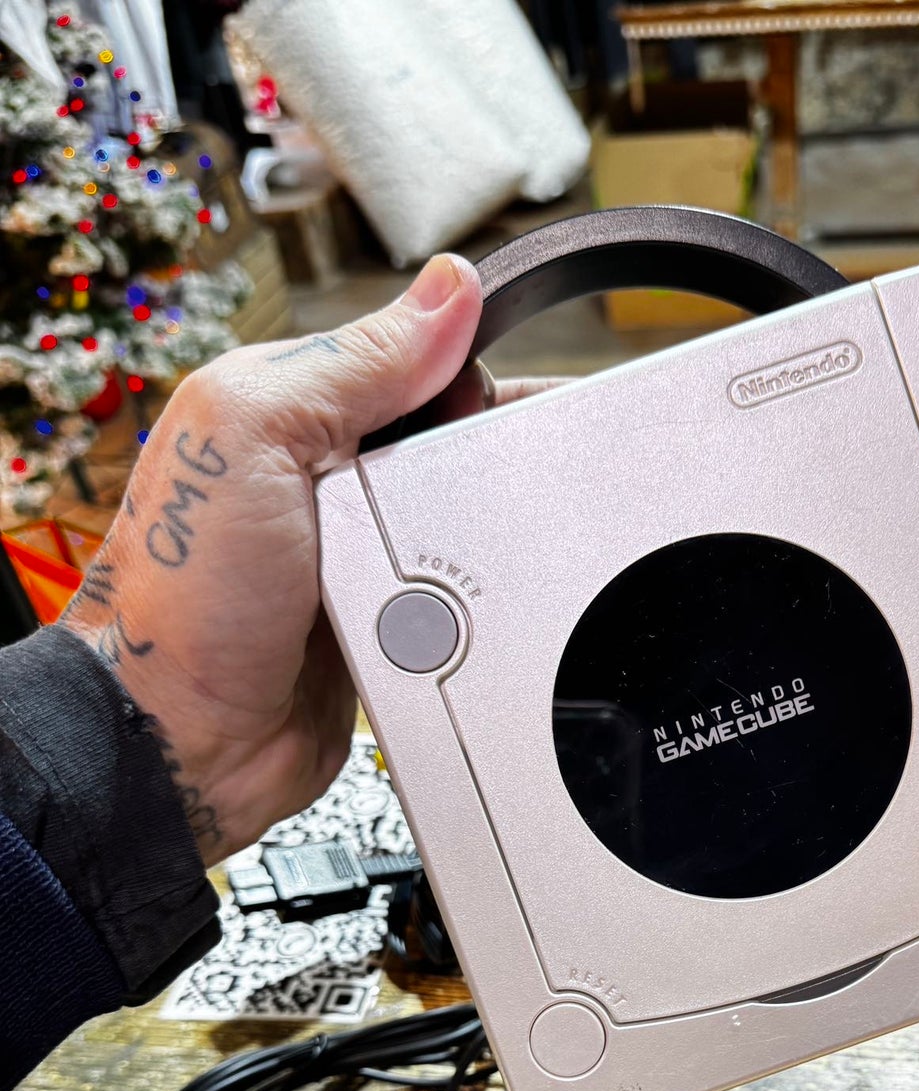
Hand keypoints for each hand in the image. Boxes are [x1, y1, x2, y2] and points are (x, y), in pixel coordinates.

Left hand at [59, 255, 482, 862]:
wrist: (185, 738)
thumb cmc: (186, 595)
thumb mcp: (255, 434)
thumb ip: (352, 361)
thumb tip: (449, 291)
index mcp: (297, 412)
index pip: (419, 365)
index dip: (469, 377)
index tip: (500, 405)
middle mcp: (334, 480)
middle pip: (460, 446)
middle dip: (487, 467)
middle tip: (473, 501)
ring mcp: (367, 558)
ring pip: (475, 527)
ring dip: (487, 546)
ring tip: (465, 567)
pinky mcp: (396, 628)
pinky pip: (468, 603)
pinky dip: (479, 608)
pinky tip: (476, 611)